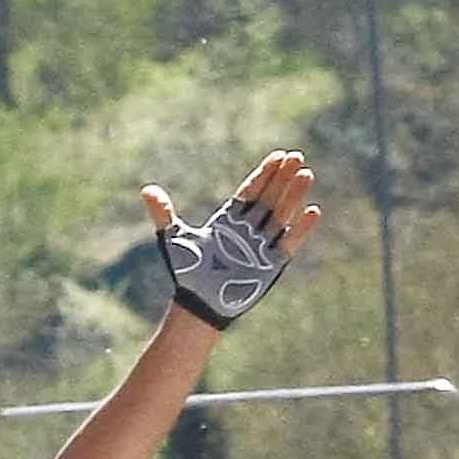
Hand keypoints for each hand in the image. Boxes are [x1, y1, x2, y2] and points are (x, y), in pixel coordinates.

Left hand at [143, 151, 320, 329]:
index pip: (251, 191)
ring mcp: (261, 246)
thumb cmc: (186, 272)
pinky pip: (289, 244)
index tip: (278, 155)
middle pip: (270, 198)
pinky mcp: (271, 265)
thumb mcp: (172, 238)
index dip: (265, 173)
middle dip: (282, 178)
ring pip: (281, 215)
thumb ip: (163, 213)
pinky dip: (300, 230)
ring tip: (306, 174)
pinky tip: (313, 211)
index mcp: (229, 220)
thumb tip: (146, 190)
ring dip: (294, 195)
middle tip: (296, 156)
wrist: (196, 304)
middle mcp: (248, 230)